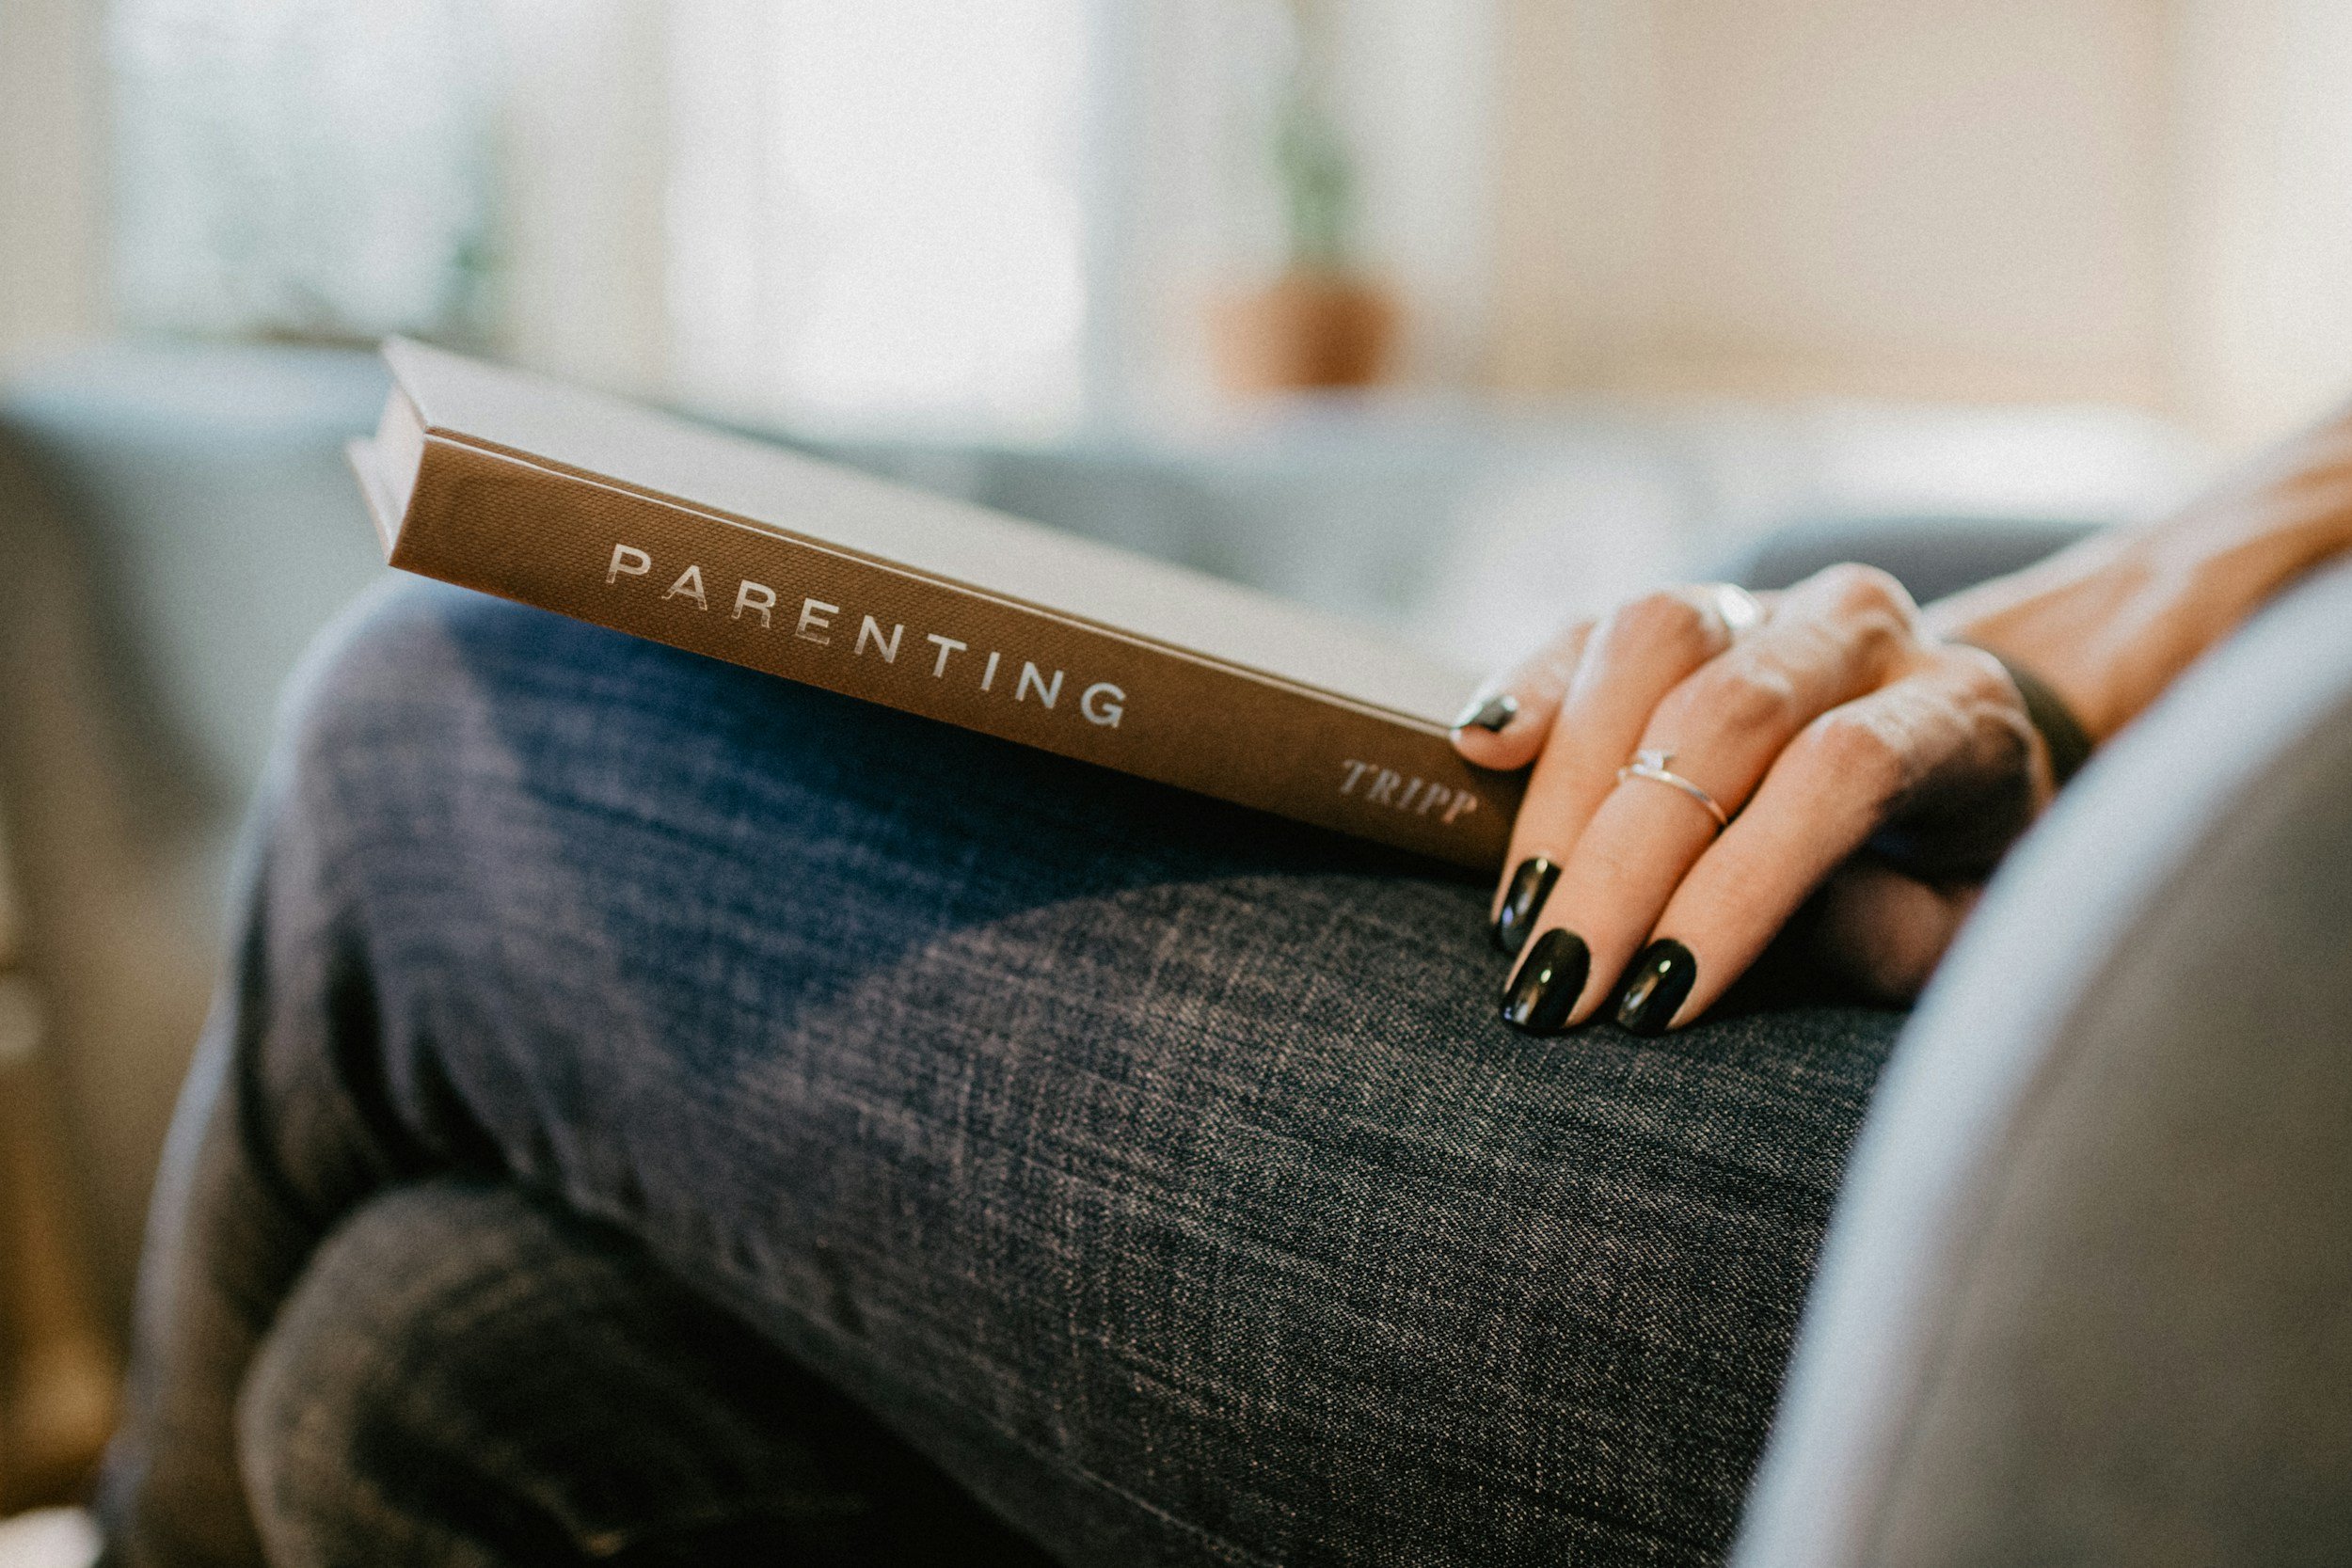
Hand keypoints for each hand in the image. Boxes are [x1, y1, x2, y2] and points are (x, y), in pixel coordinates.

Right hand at [1452, 565, 2050, 1035]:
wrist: (1959, 753)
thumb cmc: (1959, 874)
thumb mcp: (1965, 936)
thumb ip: (1885, 932)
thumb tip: (1777, 926)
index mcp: (1959, 713)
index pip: (1844, 771)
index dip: (1741, 884)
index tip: (1657, 996)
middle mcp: (1866, 629)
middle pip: (1729, 711)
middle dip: (1625, 860)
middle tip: (1557, 981)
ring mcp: (1768, 604)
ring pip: (1652, 640)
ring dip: (1568, 782)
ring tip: (1521, 910)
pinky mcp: (1686, 612)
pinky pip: (1593, 626)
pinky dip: (1532, 685)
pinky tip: (1480, 751)